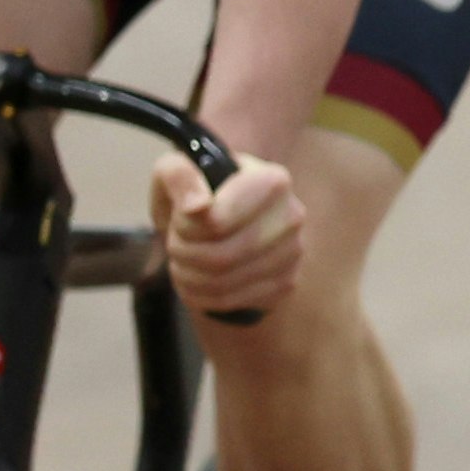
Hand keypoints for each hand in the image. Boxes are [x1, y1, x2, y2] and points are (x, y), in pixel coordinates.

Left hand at [152, 151, 306, 320]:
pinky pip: (232, 301)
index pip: (216, 223)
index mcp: (272, 181)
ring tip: (182, 261)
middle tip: (175, 244)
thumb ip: (179, 176)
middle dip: (183, 254)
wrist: (222, 217)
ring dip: (187, 276)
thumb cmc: (198, 189)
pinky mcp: (286, 283)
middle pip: (220, 257)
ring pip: (223, 283)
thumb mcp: (176, 168)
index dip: (185, 227)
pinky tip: (197, 279)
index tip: (180, 218)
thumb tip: (198, 207)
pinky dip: (201, 295)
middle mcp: (292, 216)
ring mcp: (293, 253)